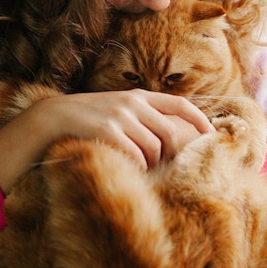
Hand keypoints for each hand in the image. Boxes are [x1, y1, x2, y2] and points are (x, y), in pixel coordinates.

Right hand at [0, 89, 213, 193]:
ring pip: (154, 148)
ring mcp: (120, 116)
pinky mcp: (107, 130)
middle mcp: (133, 103)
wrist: (53, 117)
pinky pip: (134, 155)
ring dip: (153, 165)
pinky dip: (136, 167)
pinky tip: (129, 170)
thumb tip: (168, 136)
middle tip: (169, 168)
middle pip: (171, 133)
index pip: (180, 104)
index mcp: (139, 96)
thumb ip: (141, 116)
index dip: (200, 120)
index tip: (212, 135)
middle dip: (174, 154)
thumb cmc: (89, 118)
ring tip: (144, 171)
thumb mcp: (117, 108)